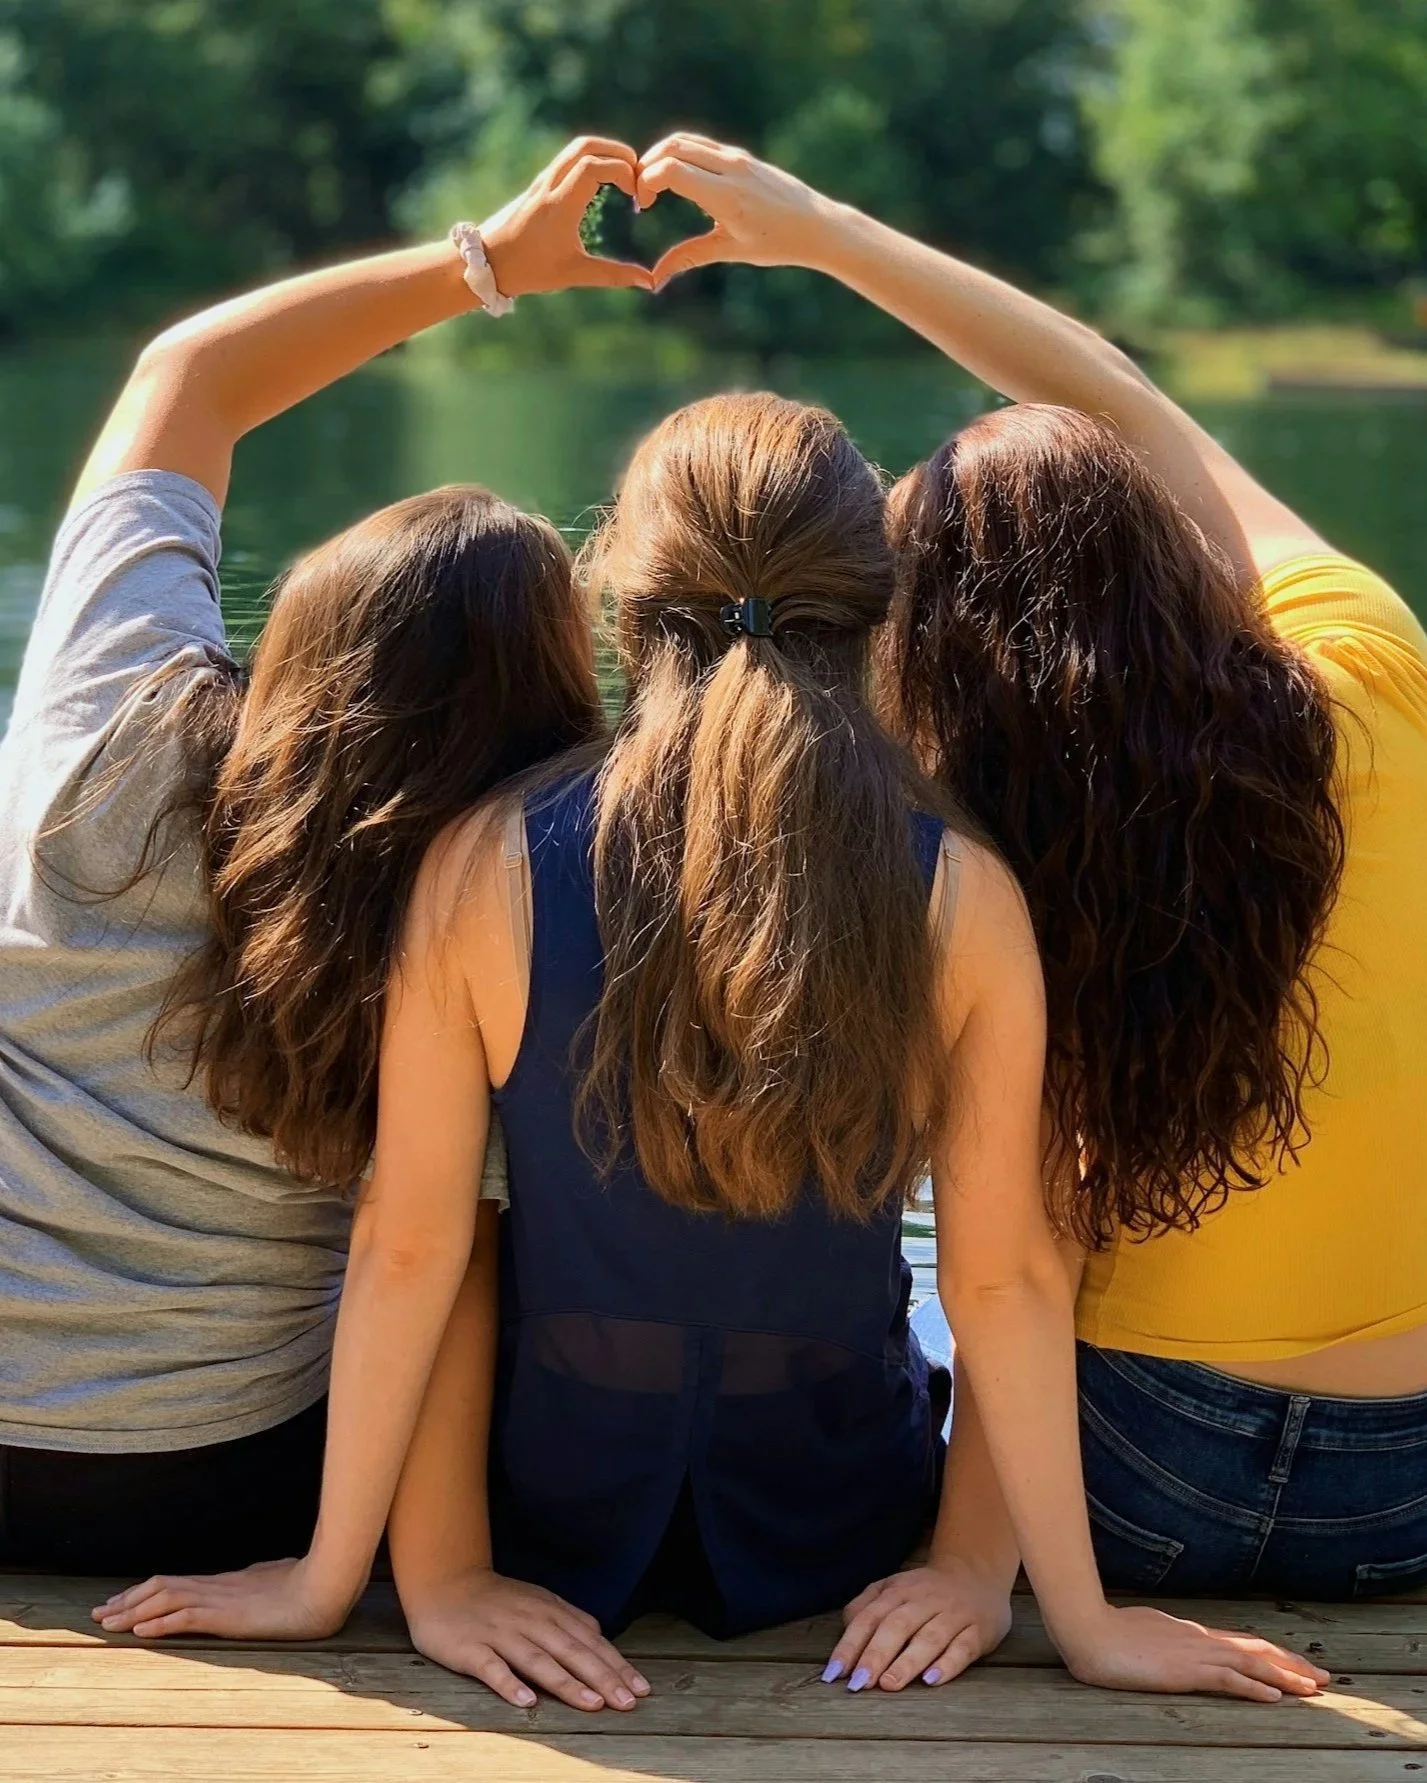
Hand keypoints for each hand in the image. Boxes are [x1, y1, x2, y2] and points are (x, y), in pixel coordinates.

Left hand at [91, 1555, 350, 1641]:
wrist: (326, 1584)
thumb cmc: (309, 1582)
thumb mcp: (277, 1579)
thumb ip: (261, 1579)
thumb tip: (256, 1577)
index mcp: (227, 1580)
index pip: (176, 1582)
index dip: (145, 1592)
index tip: (121, 1602)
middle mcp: (218, 1586)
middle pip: (162, 1587)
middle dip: (127, 1599)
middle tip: (99, 1613)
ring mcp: (223, 1598)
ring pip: (166, 1598)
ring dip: (133, 1611)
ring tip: (108, 1623)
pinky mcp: (230, 1615)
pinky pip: (187, 1617)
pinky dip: (160, 1621)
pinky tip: (141, 1630)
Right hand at [402, 1566, 650, 1712]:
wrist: (444, 1582)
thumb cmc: (496, 1599)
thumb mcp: (538, 1601)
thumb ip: (568, 1619)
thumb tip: (601, 1638)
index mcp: (549, 1611)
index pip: (590, 1642)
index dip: (616, 1665)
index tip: (641, 1689)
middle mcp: (530, 1621)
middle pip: (572, 1652)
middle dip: (603, 1678)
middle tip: (628, 1702)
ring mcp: (500, 1634)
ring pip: (538, 1660)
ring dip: (567, 1683)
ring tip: (592, 1704)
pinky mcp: (471, 1649)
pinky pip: (492, 1668)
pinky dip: (509, 1684)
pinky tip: (526, 1701)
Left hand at [482, 136, 651, 297]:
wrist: (486, 262)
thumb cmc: (529, 271)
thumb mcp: (574, 274)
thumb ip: (613, 275)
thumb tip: (648, 283)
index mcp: (560, 205)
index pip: (595, 166)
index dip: (622, 171)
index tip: (636, 194)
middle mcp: (550, 186)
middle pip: (586, 146)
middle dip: (617, 153)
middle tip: (637, 174)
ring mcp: (542, 181)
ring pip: (575, 148)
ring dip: (604, 152)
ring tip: (624, 174)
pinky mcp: (538, 184)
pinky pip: (567, 159)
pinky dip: (590, 160)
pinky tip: (602, 182)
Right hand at [635, 134, 835, 286]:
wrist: (818, 225)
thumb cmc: (778, 243)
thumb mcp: (731, 251)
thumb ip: (690, 257)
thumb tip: (655, 280)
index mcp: (726, 195)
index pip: (672, 169)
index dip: (647, 181)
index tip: (644, 205)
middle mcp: (731, 168)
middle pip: (673, 146)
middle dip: (648, 165)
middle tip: (641, 193)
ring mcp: (737, 158)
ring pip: (687, 140)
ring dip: (663, 156)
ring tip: (655, 185)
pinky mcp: (742, 156)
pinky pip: (703, 146)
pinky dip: (682, 155)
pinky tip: (679, 181)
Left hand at [823, 1560, 1014, 1691]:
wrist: (977, 1575)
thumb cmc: (924, 1592)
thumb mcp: (892, 1589)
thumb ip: (865, 1607)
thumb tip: (844, 1634)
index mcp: (898, 1591)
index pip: (869, 1618)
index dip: (851, 1645)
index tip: (834, 1673)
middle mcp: (924, 1601)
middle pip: (897, 1626)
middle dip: (875, 1655)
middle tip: (859, 1684)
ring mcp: (953, 1615)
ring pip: (929, 1638)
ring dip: (907, 1662)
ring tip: (889, 1684)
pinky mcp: (978, 1632)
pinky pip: (963, 1648)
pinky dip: (947, 1665)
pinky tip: (931, 1680)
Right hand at [1059, 1603, 1331, 1701]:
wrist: (1086, 1628)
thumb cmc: (1103, 1632)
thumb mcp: (1139, 1634)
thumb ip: (1159, 1639)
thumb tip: (1166, 1646)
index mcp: (1187, 1632)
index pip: (1238, 1642)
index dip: (1269, 1652)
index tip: (1295, 1662)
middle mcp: (1197, 1638)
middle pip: (1254, 1648)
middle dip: (1290, 1663)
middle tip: (1323, 1676)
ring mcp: (1193, 1653)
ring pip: (1251, 1662)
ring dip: (1285, 1676)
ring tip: (1313, 1688)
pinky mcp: (1185, 1670)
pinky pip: (1228, 1678)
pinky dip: (1255, 1687)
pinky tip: (1274, 1698)